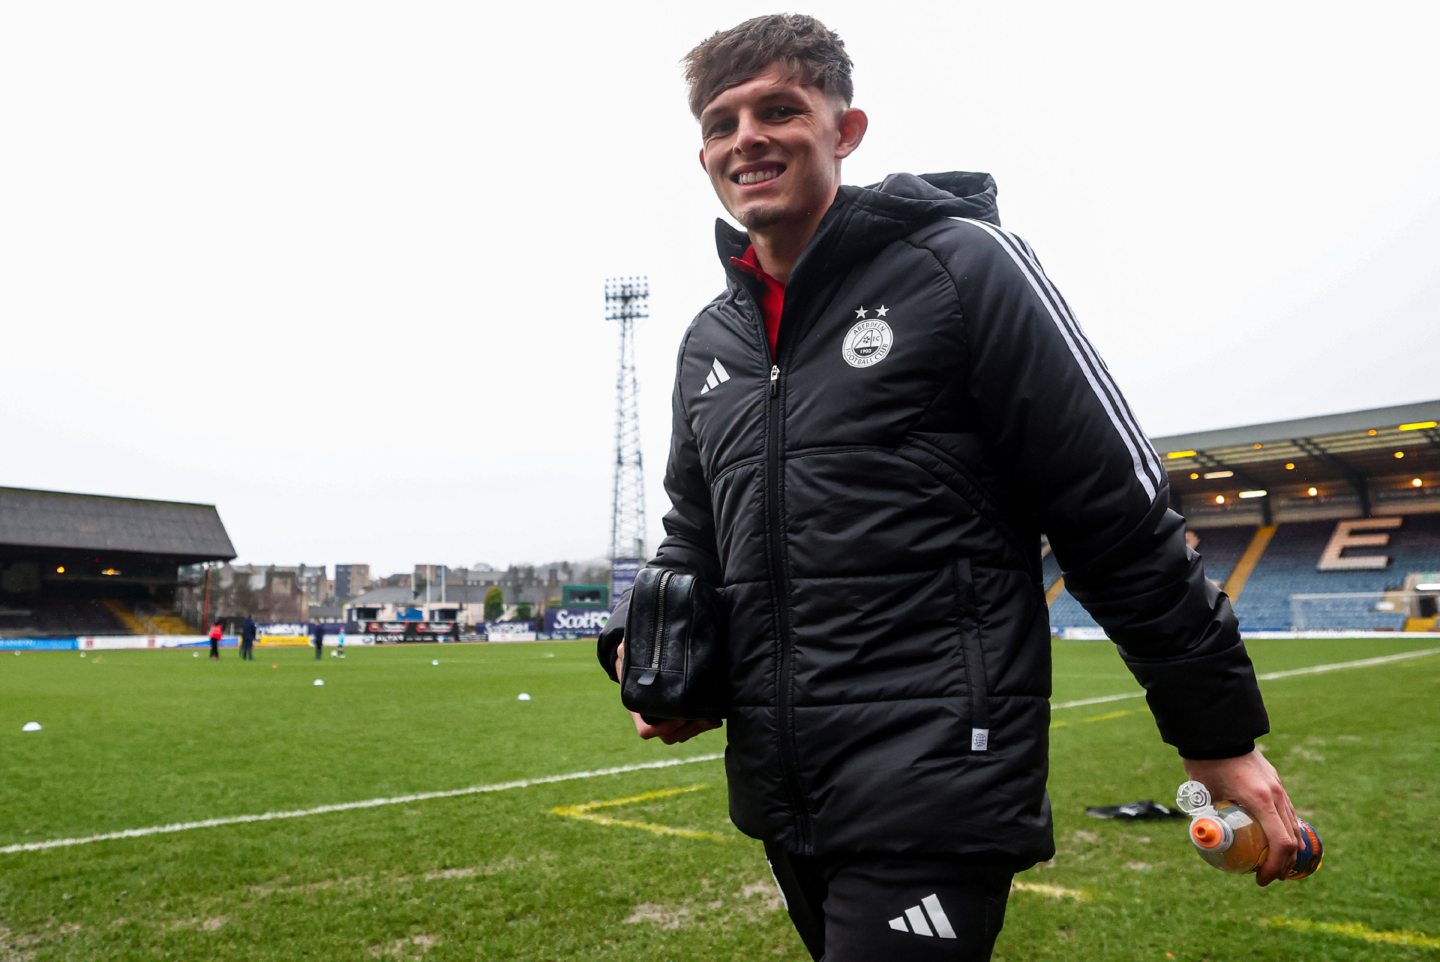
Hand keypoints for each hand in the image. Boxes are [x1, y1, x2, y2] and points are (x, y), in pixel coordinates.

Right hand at [615, 641, 720, 743]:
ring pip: (682, 734)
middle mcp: (653, 717)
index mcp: (638, 709)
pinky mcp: (680, 713)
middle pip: (670, 736)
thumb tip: (625, 645)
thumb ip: (624, 651)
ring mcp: (667, 718)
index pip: (646, 731)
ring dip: (698, 729)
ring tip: (711, 717)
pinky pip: (691, 727)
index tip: (678, 717)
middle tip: (702, 717)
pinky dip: (703, 724)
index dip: (661, 729)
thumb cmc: (631, 658)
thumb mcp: (626, 652)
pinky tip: (715, 715)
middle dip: (688, 730)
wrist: (637, 662)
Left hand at [1183, 747, 1298, 885]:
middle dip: (1283, 864)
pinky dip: (1286, 831)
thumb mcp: (1202, 792)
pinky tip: (1275, 840)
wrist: (1218, 731)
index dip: (1274, 867)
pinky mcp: (1276, 782)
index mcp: (1260, 799)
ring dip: (1288, 849)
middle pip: (1292, 839)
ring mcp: (1279, 787)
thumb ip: (1206, 814)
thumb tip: (1205, 837)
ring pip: (1293, 826)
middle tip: (1267, 877)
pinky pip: (1287, 813)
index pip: (1280, 843)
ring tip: (1273, 864)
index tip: (1260, 879)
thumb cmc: (1206, 761)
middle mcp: (1276, 795)